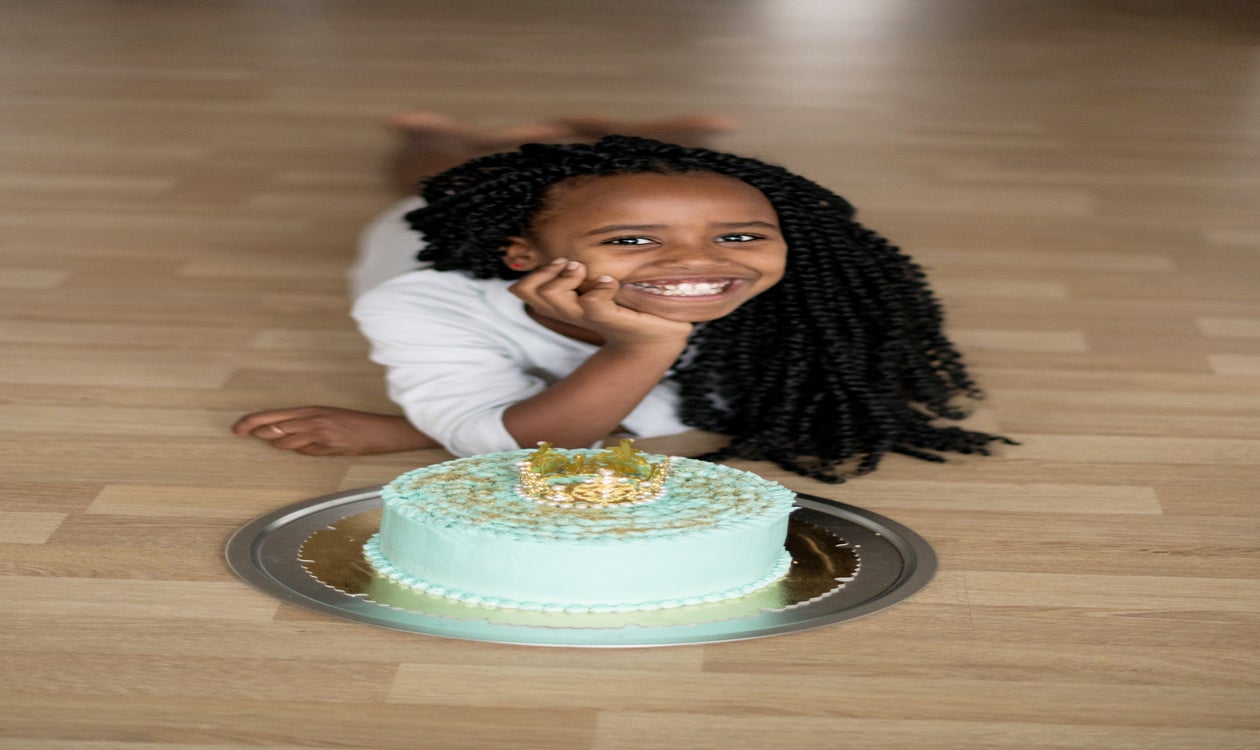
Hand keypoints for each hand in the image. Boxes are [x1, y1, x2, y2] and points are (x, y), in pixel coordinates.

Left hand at [231, 406, 437, 455]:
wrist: (383, 431)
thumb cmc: (357, 424)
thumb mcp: (329, 418)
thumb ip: (306, 426)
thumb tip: (284, 437)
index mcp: (312, 410)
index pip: (274, 415)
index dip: (252, 422)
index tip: (238, 428)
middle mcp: (313, 420)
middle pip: (275, 428)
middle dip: (259, 433)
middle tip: (244, 433)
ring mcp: (321, 434)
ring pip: (287, 443)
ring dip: (282, 444)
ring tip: (288, 441)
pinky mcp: (329, 447)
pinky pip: (307, 452)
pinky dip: (304, 451)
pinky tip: (313, 447)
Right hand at [510, 259, 692, 345]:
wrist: (651, 337)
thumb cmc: (624, 304)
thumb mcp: (597, 282)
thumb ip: (581, 265)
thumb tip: (567, 219)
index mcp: (559, 302)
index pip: (520, 289)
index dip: (534, 272)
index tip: (560, 262)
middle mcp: (566, 310)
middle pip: (525, 290)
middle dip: (545, 270)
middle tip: (573, 265)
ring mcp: (584, 316)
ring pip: (550, 294)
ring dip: (566, 275)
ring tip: (585, 270)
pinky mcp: (607, 319)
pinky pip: (592, 302)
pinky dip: (601, 287)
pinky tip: (612, 283)